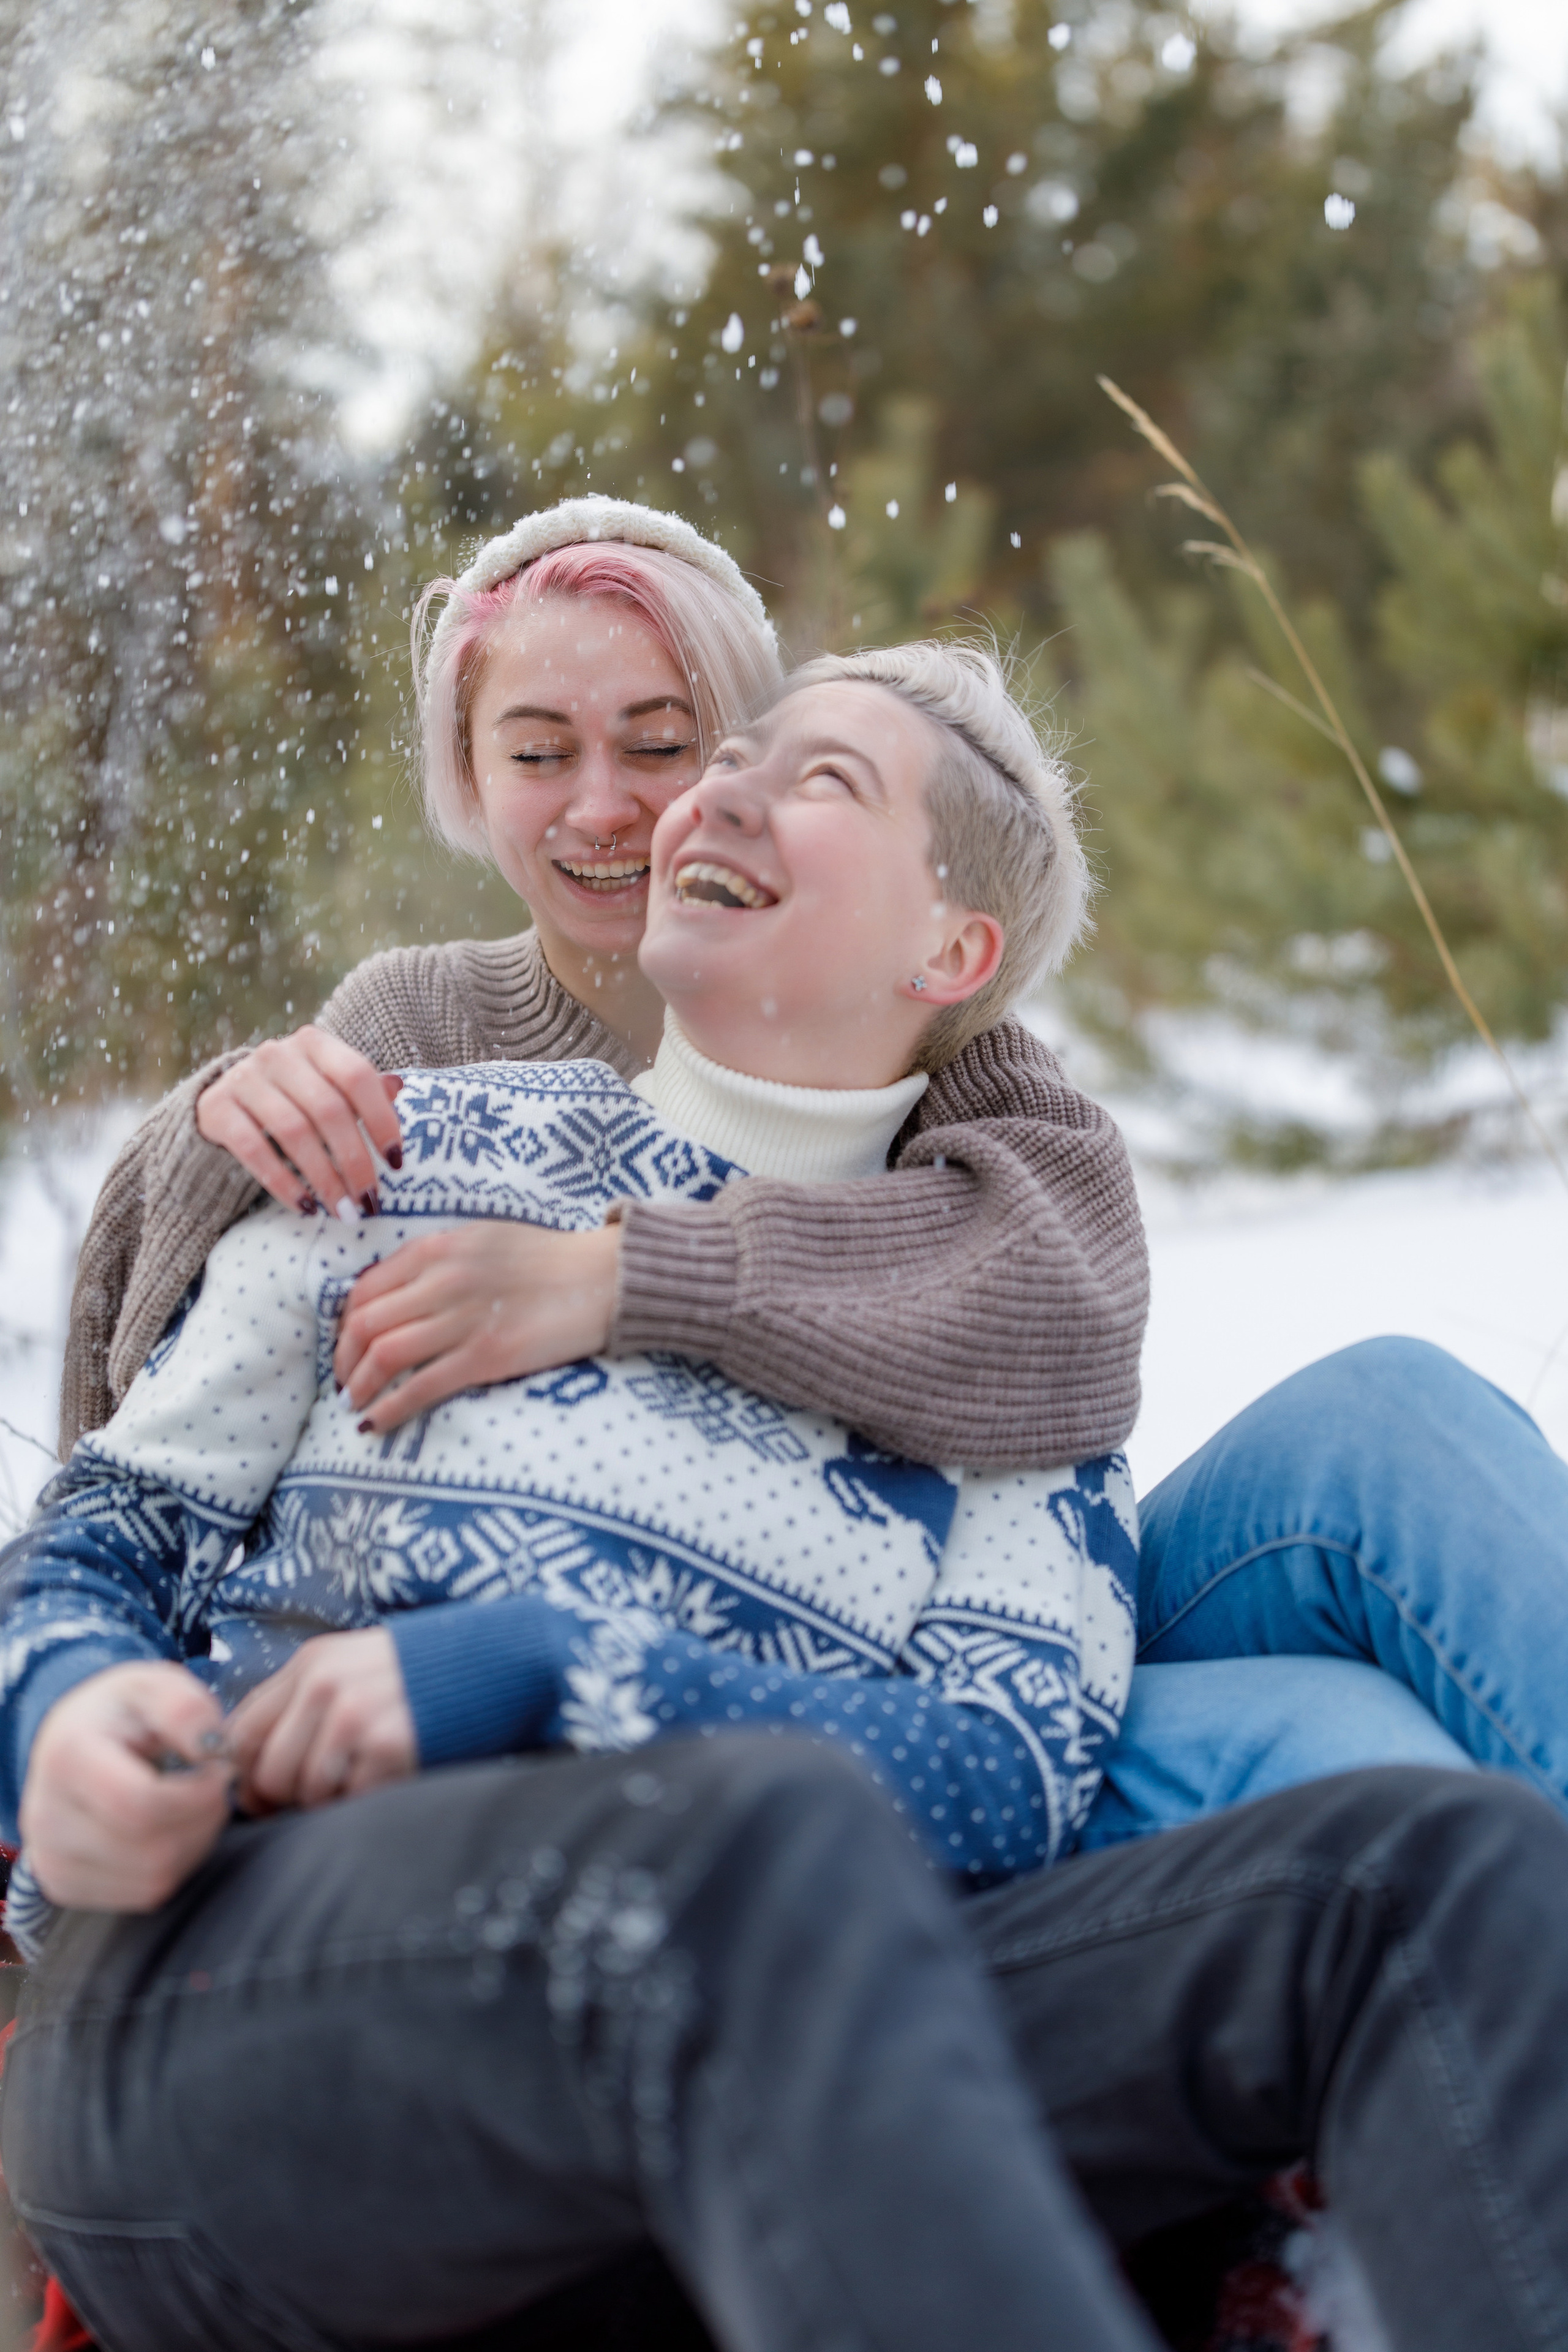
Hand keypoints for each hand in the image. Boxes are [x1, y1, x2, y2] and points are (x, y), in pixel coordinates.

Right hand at [20, 1663, 234, 1911]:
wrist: (78, 1742)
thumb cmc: (125, 1714)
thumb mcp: (155, 1684)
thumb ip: (186, 1707)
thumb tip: (209, 1749)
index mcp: (66, 1757)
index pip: (141, 1805)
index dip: (198, 1793)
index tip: (218, 1769)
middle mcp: (45, 1816)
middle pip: (152, 1850)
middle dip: (203, 1818)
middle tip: (211, 1787)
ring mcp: (49, 1859)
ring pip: (153, 1879)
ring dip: (194, 1844)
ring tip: (192, 1805)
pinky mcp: (63, 1886)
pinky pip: (142, 1896)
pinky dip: (173, 1867)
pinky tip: (170, 1831)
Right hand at [195, 1026, 403, 1219]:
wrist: (225, 1102)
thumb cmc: (295, 1099)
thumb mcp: (329, 1087)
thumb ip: (363, 1091)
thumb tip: (398, 1088)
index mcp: (315, 1043)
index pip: (357, 1075)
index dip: (381, 1120)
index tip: (396, 1163)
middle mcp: (278, 1054)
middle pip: (328, 1109)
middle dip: (354, 1162)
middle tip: (369, 1201)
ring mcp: (243, 1078)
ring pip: (294, 1132)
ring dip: (324, 1178)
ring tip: (343, 1211)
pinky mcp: (216, 1108)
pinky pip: (254, 1150)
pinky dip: (283, 1183)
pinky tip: (305, 1207)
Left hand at [228, 1630, 415, 1814]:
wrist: (495, 1663)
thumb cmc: (417, 1675)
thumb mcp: (351, 1668)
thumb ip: (302, 1704)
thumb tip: (250, 1769)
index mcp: (310, 1664)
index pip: (240, 1732)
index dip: (244, 1775)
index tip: (262, 1794)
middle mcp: (324, 1685)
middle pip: (269, 1773)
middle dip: (288, 1798)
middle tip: (321, 1793)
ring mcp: (354, 1715)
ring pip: (307, 1792)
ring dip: (332, 1798)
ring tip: (363, 1776)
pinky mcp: (387, 1744)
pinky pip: (351, 1799)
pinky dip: (367, 1799)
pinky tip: (389, 1775)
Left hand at [335, 1221, 620, 1433]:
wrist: (605, 1278)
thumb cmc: (548, 1260)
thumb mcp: (483, 1239)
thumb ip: (437, 1261)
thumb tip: (394, 1295)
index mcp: (439, 1247)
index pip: (365, 1288)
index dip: (345, 1324)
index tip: (347, 1346)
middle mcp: (443, 1279)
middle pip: (366, 1323)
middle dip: (344, 1359)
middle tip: (345, 1382)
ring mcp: (464, 1319)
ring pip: (385, 1354)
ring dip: (360, 1386)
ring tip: (357, 1404)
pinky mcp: (486, 1356)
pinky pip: (422, 1387)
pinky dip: (390, 1409)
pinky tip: (376, 1424)